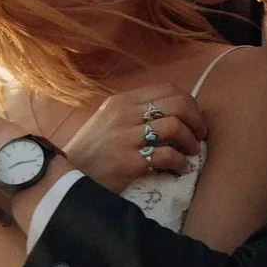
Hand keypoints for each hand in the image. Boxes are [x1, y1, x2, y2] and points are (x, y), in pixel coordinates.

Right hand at [62, 85, 207, 192]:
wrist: (66, 176)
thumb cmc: (90, 152)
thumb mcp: (107, 121)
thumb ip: (133, 113)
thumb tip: (169, 113)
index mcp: (122, 101)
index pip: (167, 89)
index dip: (189, 103)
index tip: (194, 119)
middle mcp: (124, 114)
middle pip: (177, 104)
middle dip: (196, 119)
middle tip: (200, 135)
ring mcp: (125, 137)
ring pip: (175, 127)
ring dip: (191, 141)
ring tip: (192, 152)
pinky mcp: (128, 161)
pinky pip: (166, 156)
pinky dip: (180, 163)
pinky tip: (180, 168)